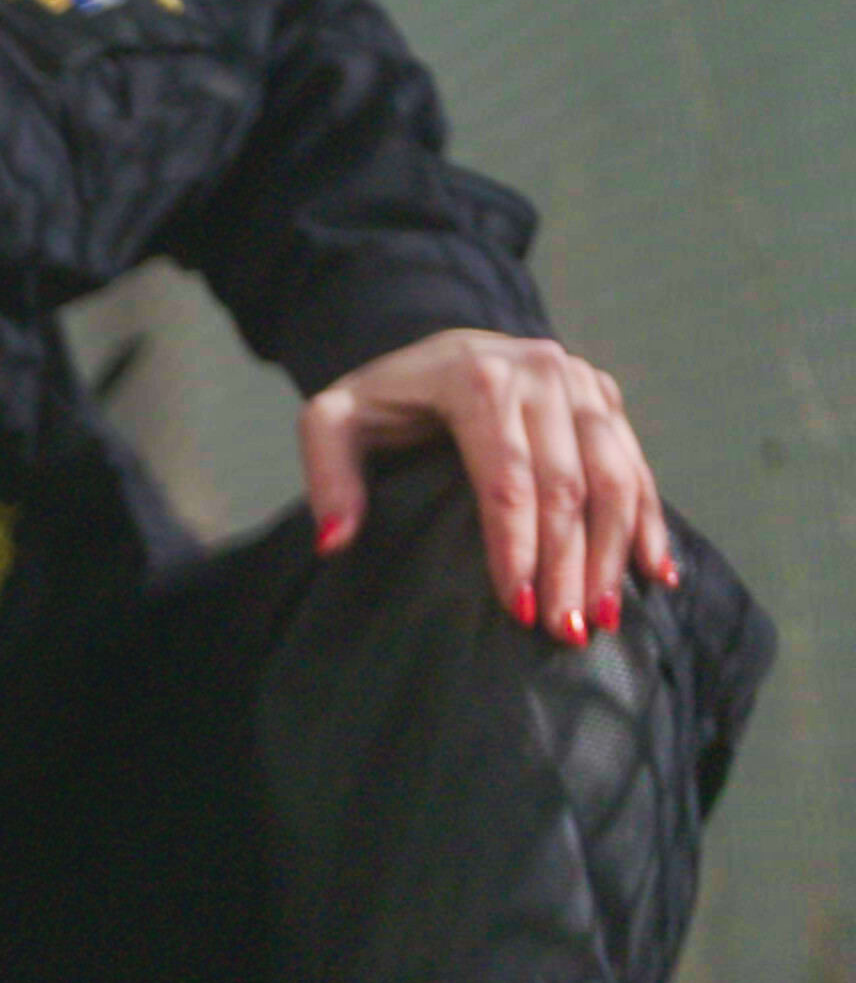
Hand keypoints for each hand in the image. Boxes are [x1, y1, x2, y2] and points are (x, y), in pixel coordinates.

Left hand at [298, 327, 679, 645]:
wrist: (436, 349)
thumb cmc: (381, 400)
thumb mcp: (331, 423)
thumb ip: (329, 476)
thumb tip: (335, 541)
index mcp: (477, 378)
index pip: (505, 477)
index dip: (515, 547)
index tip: (519, 609)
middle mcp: (541, 372)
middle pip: (566, 484)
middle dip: (568, 564)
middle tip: (564, 632)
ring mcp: (580, 383)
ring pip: (612, 477)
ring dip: (614, 552)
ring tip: (602, 617)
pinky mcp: (604, 397)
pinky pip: (635, 464)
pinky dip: (648, 520)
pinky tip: (654, 574)